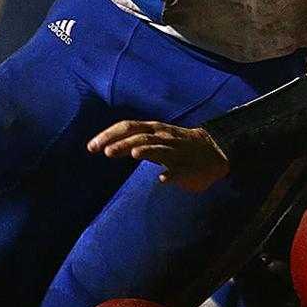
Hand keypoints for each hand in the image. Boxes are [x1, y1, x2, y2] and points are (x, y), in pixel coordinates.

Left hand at [87, 121, 228, 191]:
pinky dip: (172, 174)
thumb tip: (106, 147)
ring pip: (160, 149)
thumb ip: (134, 142)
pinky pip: (181, 171)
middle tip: (105, 152)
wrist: (215, 152)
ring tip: (134, 154)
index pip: (128, 127)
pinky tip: (162, 179)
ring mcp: (178, 152)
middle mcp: (164, 138)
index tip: (91, 147)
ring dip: (147, 151)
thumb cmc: (178, 148)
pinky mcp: (190, 169)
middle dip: (122, 143)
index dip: (109, 135)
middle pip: (140, 136)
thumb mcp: (155, 139)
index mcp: (154, 130)